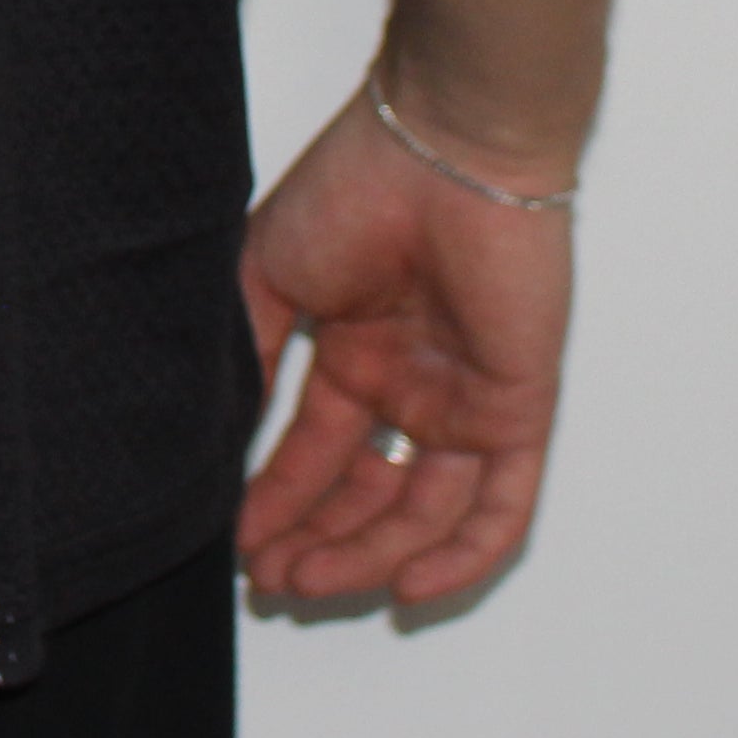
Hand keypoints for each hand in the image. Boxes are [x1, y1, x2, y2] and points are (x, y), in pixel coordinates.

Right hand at [233, 75, 575, 615]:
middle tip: (268, 582)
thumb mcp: (270, 275)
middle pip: (366, 495)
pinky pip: (500, 507)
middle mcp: (412, 386)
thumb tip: (220, 439)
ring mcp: (466, 401)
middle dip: (315, 542)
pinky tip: (405, 590)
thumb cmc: (356, 187)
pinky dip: (460, 557)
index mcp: (358, 352)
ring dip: (367, 557)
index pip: (316, 454)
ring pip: (422, 513)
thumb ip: (252, 358)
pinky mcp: (517, 408)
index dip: (278, 504)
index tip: (237, 545)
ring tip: (307, 583)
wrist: (443, 147)